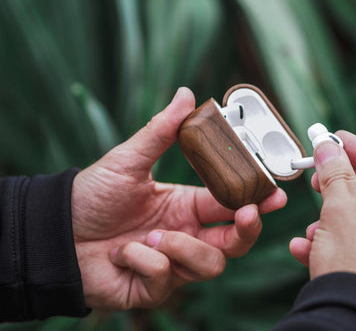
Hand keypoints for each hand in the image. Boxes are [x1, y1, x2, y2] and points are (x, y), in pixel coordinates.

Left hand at [72, 87, 286, 309]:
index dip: (256, 200)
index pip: (230, 204)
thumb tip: (186, 94)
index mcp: (185, 205)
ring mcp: (172, 263)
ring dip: (183, 248)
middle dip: (246, 229)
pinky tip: (122, 254)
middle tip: (247, 214)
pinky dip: (145, 262)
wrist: (55, 233)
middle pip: (234, 241)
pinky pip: (167, 279)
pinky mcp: (153, 287)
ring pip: (209, 265)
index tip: (275, 193)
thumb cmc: (91, 196)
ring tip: (152, 236)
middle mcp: (185, 234)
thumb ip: (161, 130)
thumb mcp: (128, 160)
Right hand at [289, 131, 355, 318]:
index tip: (335, 138)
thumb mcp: (341, 212)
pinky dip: (335, 243)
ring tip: (311, 223)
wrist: (349, 326)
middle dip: (341, 186)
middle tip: (319, 172)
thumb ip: (335, 174)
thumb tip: (326, 147)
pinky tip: (307, 246)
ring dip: (333, 219)